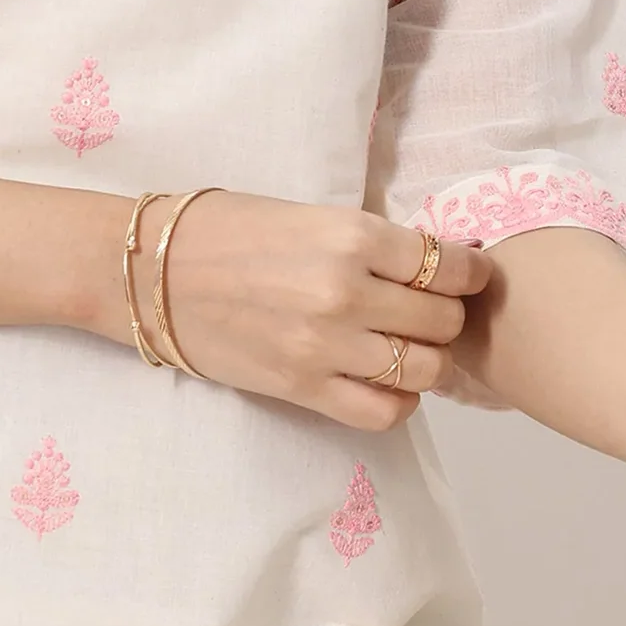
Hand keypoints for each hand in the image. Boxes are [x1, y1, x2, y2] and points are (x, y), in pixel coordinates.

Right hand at [135, 191, 490, 430]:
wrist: (155, 271)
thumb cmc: (230, 229)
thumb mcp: (310, 214)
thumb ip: (369, 240)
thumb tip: (432, 263)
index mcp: (351, 234)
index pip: (446, 264)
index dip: (470, 273)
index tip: (470, 276)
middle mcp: (347, 290)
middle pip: (443, 319)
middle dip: (449, 317)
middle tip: (434, 312)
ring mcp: (326, 345)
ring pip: (424, 369)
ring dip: (429, 362)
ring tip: (412, 349)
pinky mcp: (303, 388)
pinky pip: (383, 412)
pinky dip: (399, 402)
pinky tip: (386, 383)